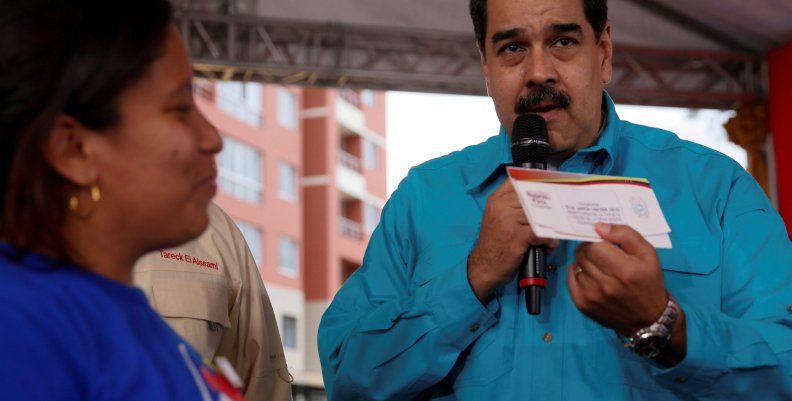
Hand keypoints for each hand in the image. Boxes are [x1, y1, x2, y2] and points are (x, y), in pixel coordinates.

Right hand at [468, 180, 558, 301]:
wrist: (483, 266)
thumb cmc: (495, 243)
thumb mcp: (498, 217)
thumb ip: (513, 204)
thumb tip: (540, 194)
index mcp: (497, 199)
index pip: (520, 181)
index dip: (538, 182)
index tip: (551, 186)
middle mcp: (501, 206)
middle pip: (534, 197)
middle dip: (550, 207)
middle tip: (558, 216)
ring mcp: (508, 220)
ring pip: (540, 215)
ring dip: (551, 227)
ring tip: (551, 237)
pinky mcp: (516, 236)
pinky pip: (542, 233)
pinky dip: (549, 241)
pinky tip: (547, 247)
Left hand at [567, 223, 667, 336]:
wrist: (648, 318)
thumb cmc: (648, 281)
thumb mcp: (647, 253)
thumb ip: (624, 234)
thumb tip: (598, 227)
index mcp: (622, 269)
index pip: (593, 245)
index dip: (596, 240)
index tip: (603, 243)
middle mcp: (604, 284)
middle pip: (582, 254)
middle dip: (589, 249)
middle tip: (601, 254)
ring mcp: (591, 296)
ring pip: (576, 265)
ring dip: (585, 262)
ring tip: (600, 267)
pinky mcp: (582, 304)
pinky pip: (571, 279)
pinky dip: (579, 274)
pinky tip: (592, 277)